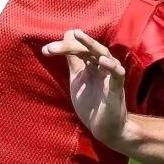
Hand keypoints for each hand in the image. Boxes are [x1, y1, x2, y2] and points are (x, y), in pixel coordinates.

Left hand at [42, 29, 127, 146]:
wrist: (104, 128)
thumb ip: (73, 62)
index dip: (62, 47)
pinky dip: (111, 66)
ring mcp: (110, 76)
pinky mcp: (117, 89)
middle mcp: (101, 66)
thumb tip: (65, 38)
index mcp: (91, 64)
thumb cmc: (91, 103)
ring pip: (103, 54)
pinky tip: (102, 61)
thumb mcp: (77, 80)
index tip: (45, 50)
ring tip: (79, 35)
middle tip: (51, 48)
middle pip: (87, 49)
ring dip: (90, 45)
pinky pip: (117, 74)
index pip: (78, 48)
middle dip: (69, 45)